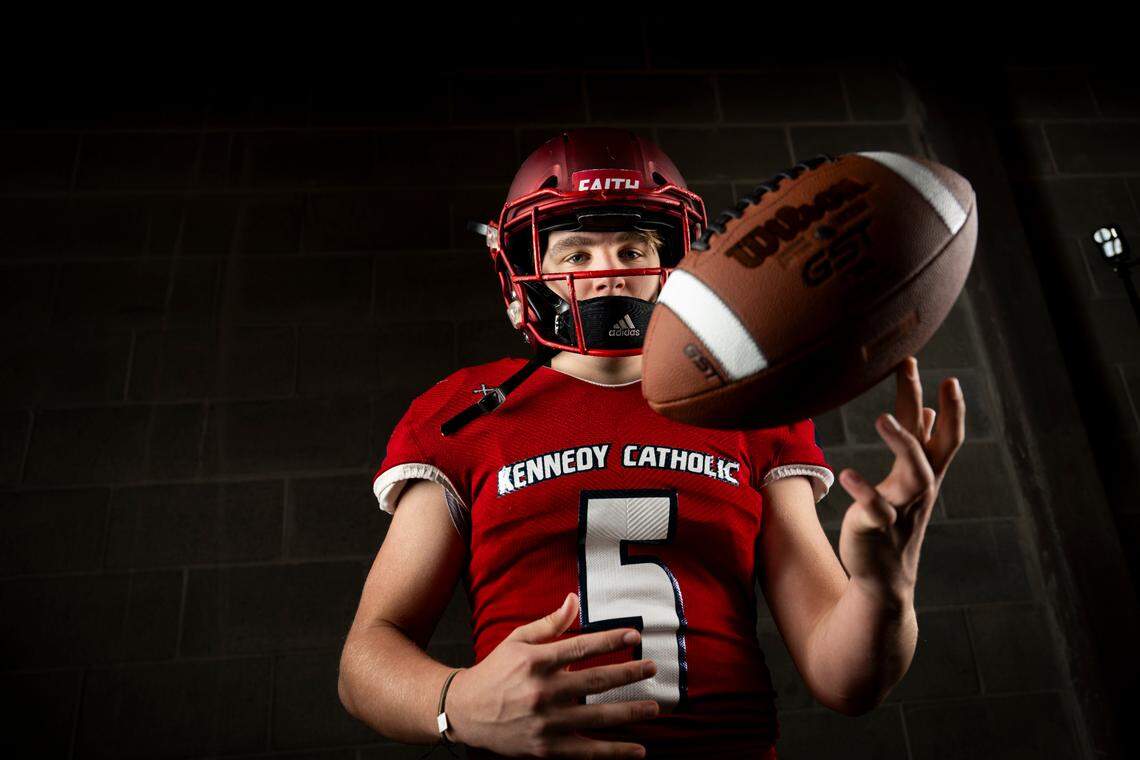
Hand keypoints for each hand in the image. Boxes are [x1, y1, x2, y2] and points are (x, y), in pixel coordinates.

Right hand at [446, 592, 658, 758]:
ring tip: (655, 706)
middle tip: (652, 668)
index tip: (634, 634)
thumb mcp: (517, 640)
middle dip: (629, 674)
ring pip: (598, 717)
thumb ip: (550, 623)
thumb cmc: (495, 671)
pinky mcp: (548, 748)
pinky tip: (638, 751)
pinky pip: (588, 752)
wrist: (465, 712)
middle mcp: (543, 692)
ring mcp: (546, 723)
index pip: (582, 647)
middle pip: (596, 682)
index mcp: (536, 661)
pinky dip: (614, 753)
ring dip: (630, 712)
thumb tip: (575, 599)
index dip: (611, 639)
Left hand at [837, 355, 965, 607]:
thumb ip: (917, 447)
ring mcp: (902, 509)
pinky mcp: (878, 529)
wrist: (883, 580)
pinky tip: (847, 475)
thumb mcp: (907, 483)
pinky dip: (865, 491)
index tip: (948, 376)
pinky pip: (876, 508)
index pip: (945, 436)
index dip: (950, 408)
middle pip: (938, 447)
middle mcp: (920, 490)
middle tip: (936, 376)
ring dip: (904, 444)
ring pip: (915, 474)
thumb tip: (926, 410)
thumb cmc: (893, 524)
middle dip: (940, 412)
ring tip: (883, 418)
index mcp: (926, 476)